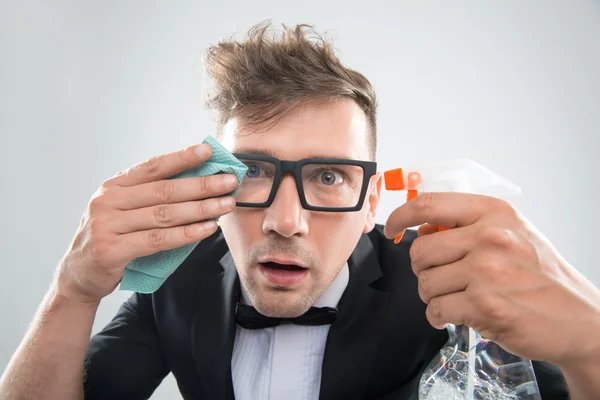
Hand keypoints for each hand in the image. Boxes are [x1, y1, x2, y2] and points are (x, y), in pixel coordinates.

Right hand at [55, 144, 238, 303]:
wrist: (80, 274)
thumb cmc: (112, 237)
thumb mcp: (124, 209)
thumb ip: (151, 196)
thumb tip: (198, 182)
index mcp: (113, 186)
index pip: (153, 167)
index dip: (182, 158)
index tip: (208, 151)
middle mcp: (108, 201)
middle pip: (164, 190)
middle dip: (202, 185)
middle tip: (229, 182)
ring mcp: (108, 225)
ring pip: (165, 215)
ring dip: (201, 209)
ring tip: (226, 205)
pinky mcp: (113, 250)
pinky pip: (158, 240)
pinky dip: (187, 234)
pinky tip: (207, 228)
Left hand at [383, 192, 599, 368]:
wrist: (577, 319)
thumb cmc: (541, 276)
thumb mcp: (512, 234)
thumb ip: (467, 225)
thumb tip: (421, 228)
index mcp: (494, 213)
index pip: (429, 204)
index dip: (401, 216)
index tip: (391, 228)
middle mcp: (490, 236)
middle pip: (420, 250)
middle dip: (423, 269)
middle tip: (442, 278)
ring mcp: (486, 271)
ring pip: (425, 282)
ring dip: (433, 296)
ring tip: (457, 298)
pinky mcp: (483, 305)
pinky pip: (435, 309)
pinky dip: (439, 316)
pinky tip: (457, 315)